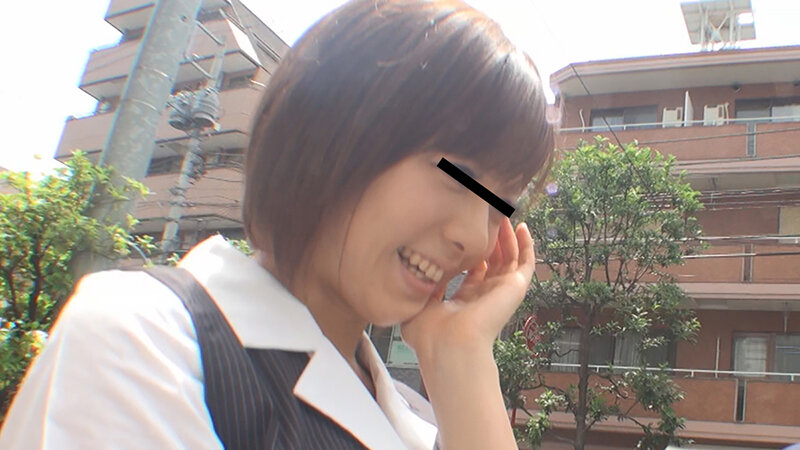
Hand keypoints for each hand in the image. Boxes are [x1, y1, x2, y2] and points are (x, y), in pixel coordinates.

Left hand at [401, 217, 534, 360]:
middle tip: (487, 219)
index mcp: (464, 303)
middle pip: (493, 263)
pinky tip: (522, 228)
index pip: (473, 274)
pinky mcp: (514, 288)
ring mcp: (501, 292)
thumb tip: (426, 268)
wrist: (449, 344)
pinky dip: (526, 245)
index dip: (470, 255)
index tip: (465, 236)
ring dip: (507, 237)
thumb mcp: (420, 306)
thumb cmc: (430, 336)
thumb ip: (424, 287)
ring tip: (502, 215)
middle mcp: (485, 297)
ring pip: (510, 259)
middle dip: (491, 241)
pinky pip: (526, 263)